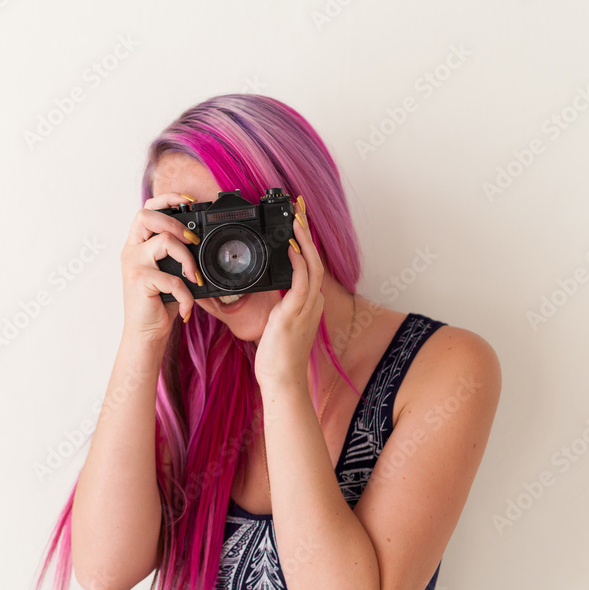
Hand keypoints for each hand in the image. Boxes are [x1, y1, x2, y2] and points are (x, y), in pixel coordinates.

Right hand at [120, 192, 203, 343]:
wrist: (146, 334)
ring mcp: (133, 264)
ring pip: (164, 241)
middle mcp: (131, 251)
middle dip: (175, 223)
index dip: (167, 199)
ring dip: (186, 258)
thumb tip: (199, 240)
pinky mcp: (139, 281)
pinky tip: (187, 306)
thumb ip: (175, 255)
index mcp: (137, 245)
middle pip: (147, 215)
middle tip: (192, 241)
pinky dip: (186, 294)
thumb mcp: (169, 273)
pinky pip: (172, 278)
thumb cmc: (159, 303)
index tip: (188, 202)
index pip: (147, 209)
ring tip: (193, 276)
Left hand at [254, 196, 324, 386]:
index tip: (298, 223)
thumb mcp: (279, 324)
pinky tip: (289, 247)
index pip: (311, 266)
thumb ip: (280, 306)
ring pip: (312, 264)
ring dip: (304, 240)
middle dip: (307, 233)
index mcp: (309, 304)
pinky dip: (297, 261)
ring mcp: (307, 307)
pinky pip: (301, 280)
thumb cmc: (278, 356)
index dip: (306, 243)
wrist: (282, 379)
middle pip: (316, 259)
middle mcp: (313, 303)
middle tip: (299, 210)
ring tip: (295, 219)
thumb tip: (272, 290)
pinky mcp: (295, 312)